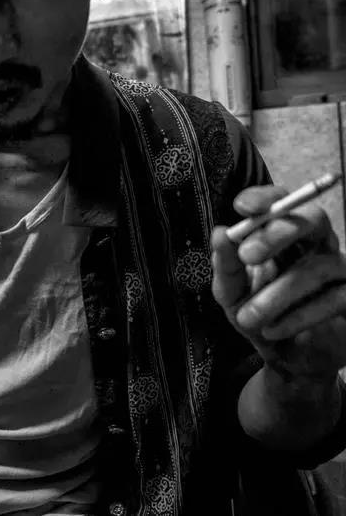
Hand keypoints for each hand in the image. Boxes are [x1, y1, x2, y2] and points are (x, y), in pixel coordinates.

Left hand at [212, 185, 345, 381]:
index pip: (281, 202)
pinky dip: (298, 316)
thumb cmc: (257, 315)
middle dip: (279, 232)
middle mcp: (316, 244)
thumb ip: (225, 265)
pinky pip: (333, 299)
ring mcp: (339, 269)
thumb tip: (221, 232)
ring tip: (248, 317)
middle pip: (312, 219)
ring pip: (317, 267)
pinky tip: (273, 330)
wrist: (285, 357)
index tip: (243, 207)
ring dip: (277, 294)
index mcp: (283, 236)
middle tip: (248, 254)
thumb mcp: (231, 292)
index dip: (266, 198)